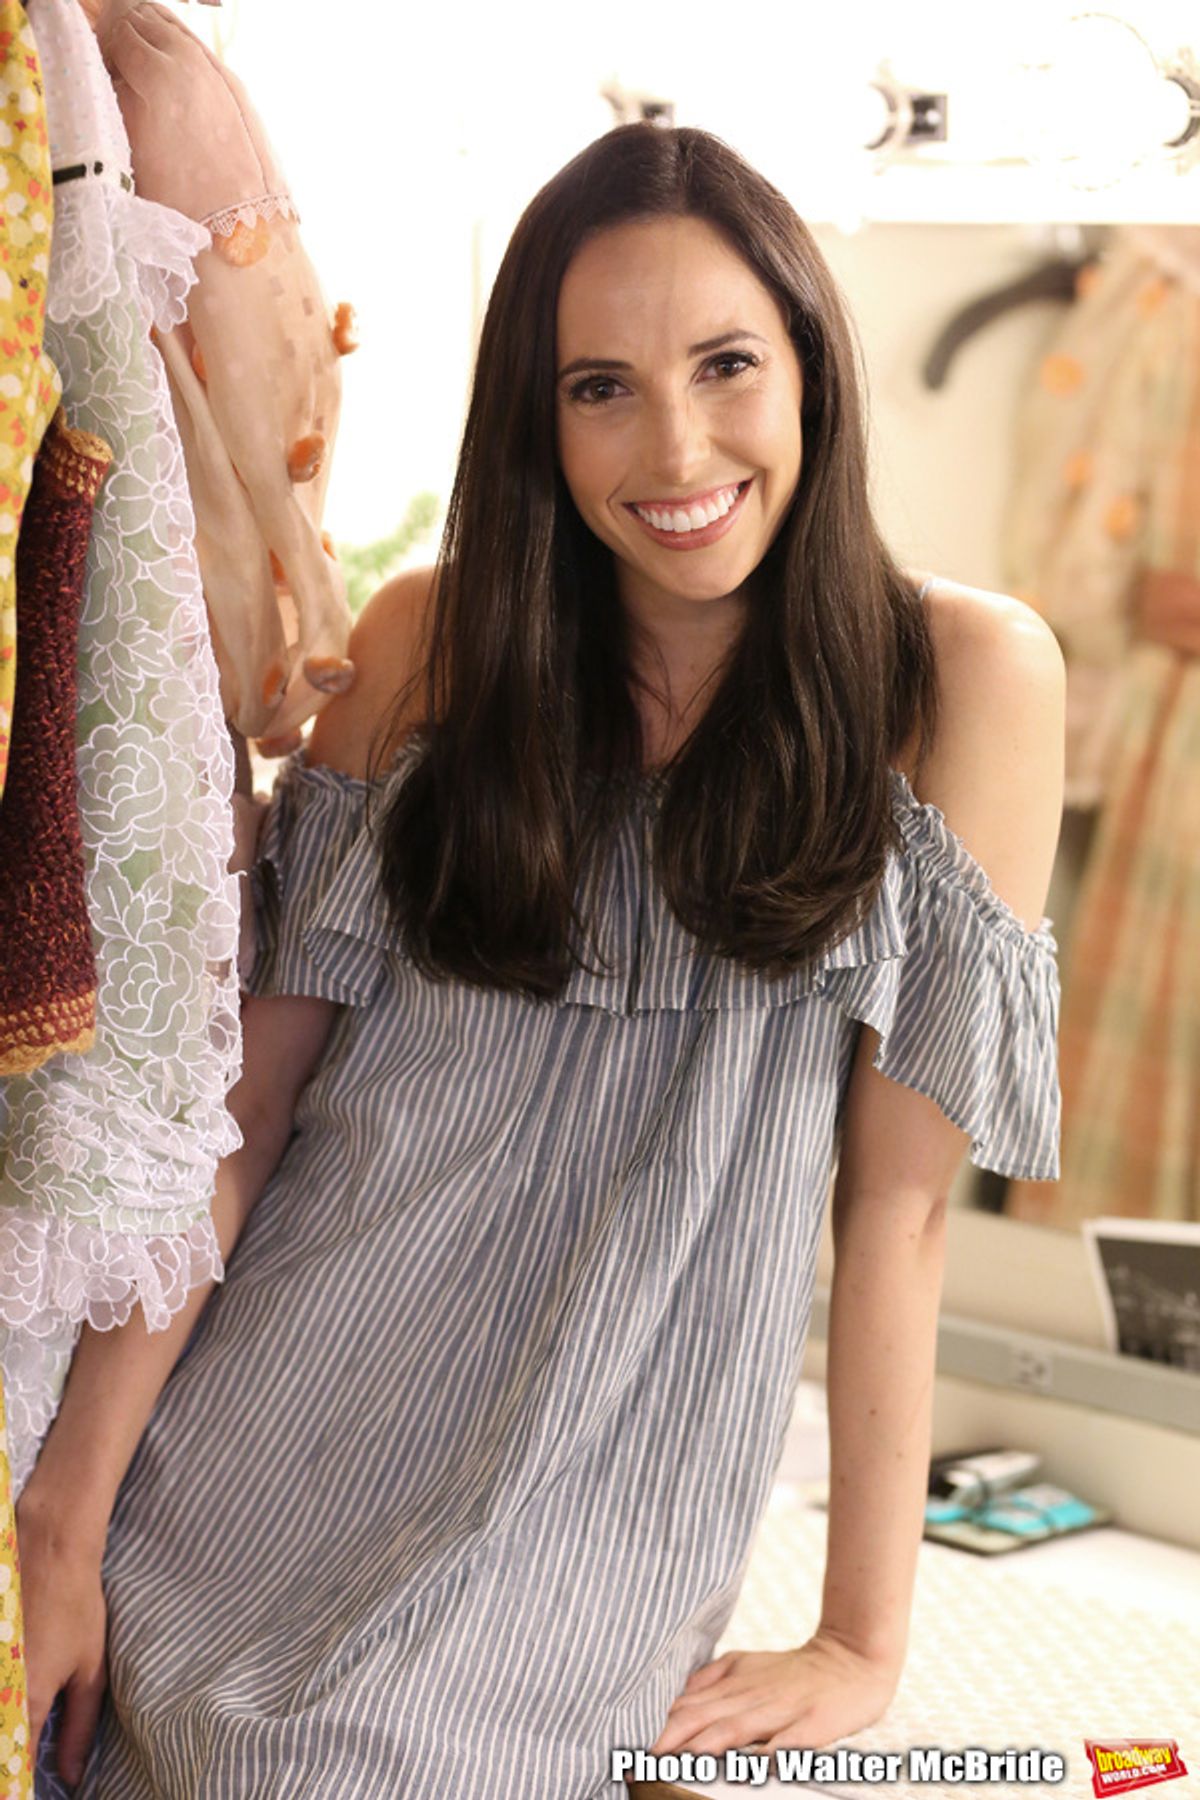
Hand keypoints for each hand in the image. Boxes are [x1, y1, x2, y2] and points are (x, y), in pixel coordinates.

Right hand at [16, 1490, 108, 1789]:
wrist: (50, 1546)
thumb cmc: (77, 1605)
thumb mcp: (90, 1669)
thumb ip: (78, 1729)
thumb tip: (70, 1776)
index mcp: (25, 1700)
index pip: (12, 1762)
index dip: (16, 1780)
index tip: (23, 1783)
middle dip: (7, 1752)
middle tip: (18, 1758)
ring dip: (3, 1721)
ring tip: (17, 1719)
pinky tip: (8, 1688)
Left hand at [648, 1628, 902, 1757]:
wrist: (851, 1657)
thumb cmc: (793, 1671)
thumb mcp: (745, 1664)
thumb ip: (709, 1680)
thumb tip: (672, 1696)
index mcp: (732, 1685)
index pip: (685, 1707)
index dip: (656, 1726)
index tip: (625, 1745)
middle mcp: (751, 1697)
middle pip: (703, 1718)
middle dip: (671, 1739)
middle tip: (641, 1760)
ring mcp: (782, 1710)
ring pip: (738, 1729)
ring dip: (708, 1746)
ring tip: (681, 1761)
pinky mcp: (812, 1723)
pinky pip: (790, 1741)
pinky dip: (772, 1753)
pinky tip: (758, 1766)